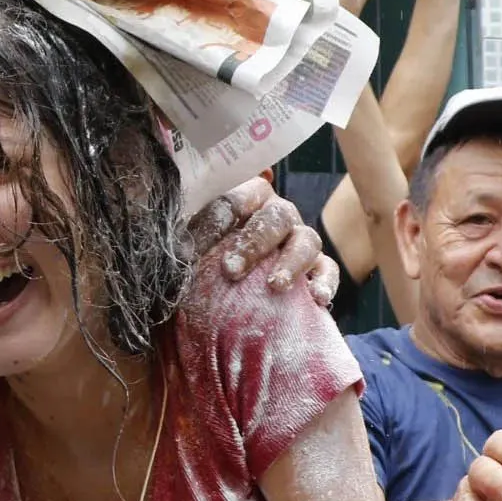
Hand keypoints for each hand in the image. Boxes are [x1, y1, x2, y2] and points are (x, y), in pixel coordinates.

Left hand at [188, 177, 339, 305]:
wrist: (240, 291)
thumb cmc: (212, 265)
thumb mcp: (197, 252)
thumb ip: (188, 246)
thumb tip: (173, 253)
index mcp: (246, 202)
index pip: (234, 201)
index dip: (213, 224)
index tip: (189, 253)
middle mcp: (277, 215)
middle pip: (274, 218)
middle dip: (252, 244)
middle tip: (230, 271)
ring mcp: (300, 239)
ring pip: (306, 240)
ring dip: (290, 262)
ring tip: (275, 286)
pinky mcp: (319, 267)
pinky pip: (328, 270)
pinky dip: (325, 282)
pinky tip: (317, 299)